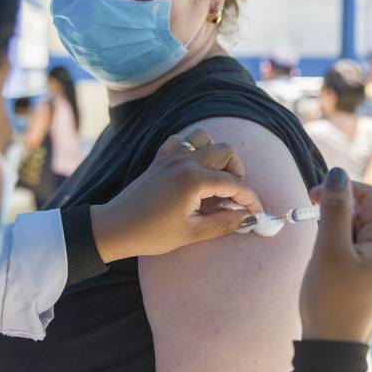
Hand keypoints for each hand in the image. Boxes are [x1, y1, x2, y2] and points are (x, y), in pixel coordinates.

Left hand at [91, 130, 262, 262]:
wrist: (114, 227)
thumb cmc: (150, 234)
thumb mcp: (191, 233)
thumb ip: (224, 223)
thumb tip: (249, 219)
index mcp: (193, 180)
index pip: (235, 184)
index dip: (250, 200)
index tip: (256, 214)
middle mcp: (183, 162)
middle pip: (225, 152)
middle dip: (237, 173)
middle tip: (233, 197)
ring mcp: (169, 157)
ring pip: (204, 138)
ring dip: (216, 155)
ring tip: (215, 180)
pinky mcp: (158, 159)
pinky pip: (181, 141)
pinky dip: (191, 149)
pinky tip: (192, 171)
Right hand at [301, 171, 371, 342]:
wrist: (332, 341)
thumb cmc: (332, 298)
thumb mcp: (329, 250)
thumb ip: (335, 209)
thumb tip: (336, 173)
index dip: (342, 189)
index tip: (312, 196)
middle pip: (366, 209)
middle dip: (338, 210)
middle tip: (313, 223)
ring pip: (357, 224)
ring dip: (336, 227)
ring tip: (323, 251)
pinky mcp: (369, 267)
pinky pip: (354, 241)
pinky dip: (337, 241)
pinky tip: (327, 257)